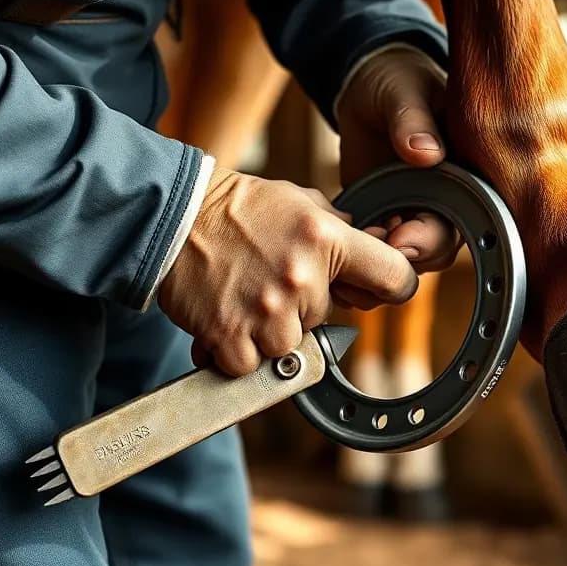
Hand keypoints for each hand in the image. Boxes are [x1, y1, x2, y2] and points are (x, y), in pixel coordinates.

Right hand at [158, 168, 417, 375]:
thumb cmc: (238, 208)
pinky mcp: (231, 335)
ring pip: (290, 345)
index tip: (381, 290)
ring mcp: (267, 310)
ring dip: (269, 332)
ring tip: (245, 298)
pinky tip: (225, 317)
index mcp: (327, 238)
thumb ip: (338, 226)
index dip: (393, 287)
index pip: (394, 277)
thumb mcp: (300, 201)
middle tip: (269, 279)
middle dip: (303, 306)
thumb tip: (374, 244)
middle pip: (326, 317)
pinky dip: (237, 351)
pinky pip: (251, 364)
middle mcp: (302, 276)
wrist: (172, 217)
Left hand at [336, 46, 458, 272]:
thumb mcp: (404, 91)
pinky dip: (364, 255)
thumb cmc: (396, 79)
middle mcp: (449, 199)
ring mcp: (417, 211)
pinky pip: (381, 249)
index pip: (465, 221)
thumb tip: (427, 153)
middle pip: (438, 249)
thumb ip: (413, 119)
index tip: (400, 237)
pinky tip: (346, 243)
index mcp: (468, 173)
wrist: (365, 85)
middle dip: (406, 256)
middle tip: (373, 242)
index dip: (434, 236)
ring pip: (409, 258)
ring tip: (355, 241)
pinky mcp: (387, 216)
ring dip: (382, 260)